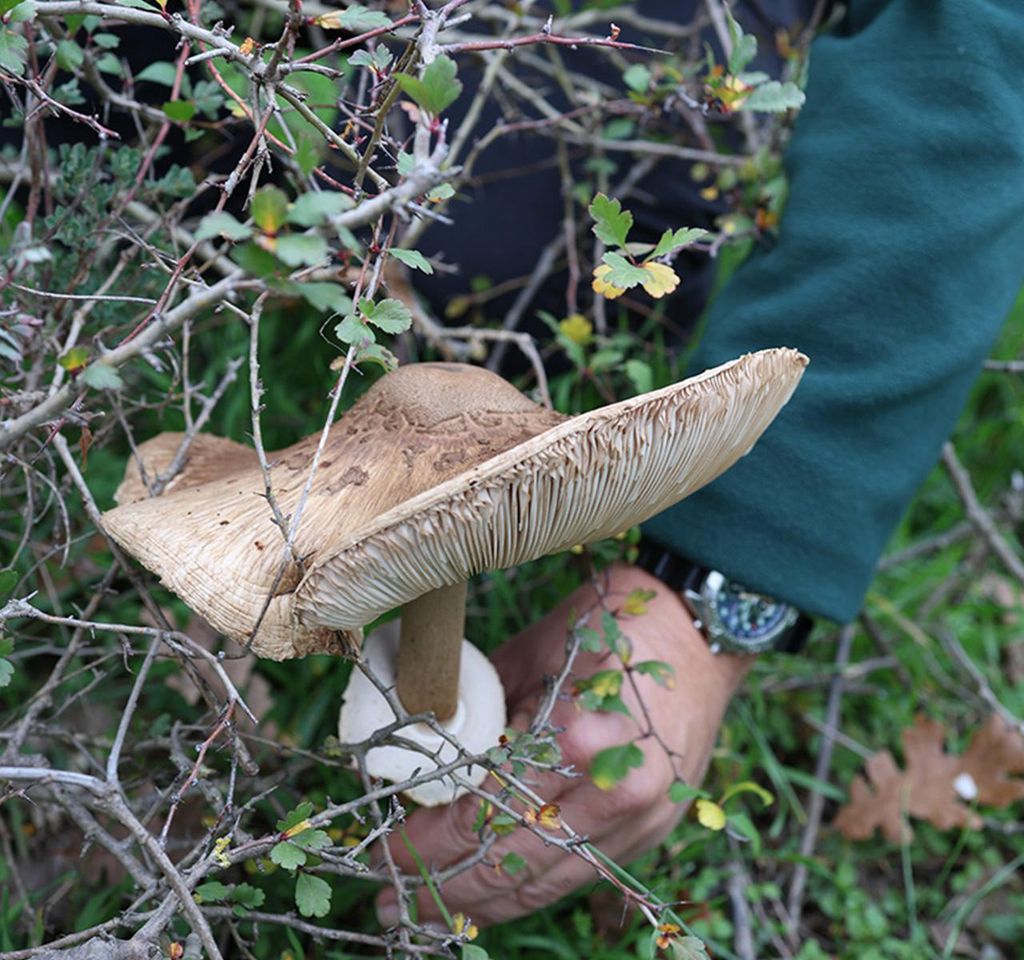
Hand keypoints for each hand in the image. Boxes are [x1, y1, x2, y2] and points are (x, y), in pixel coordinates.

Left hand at [376, 563, 752, 927]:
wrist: (703, 630)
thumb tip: (425, 747)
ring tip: (429, 910)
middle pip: (513, 866)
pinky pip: (579, 874)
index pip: (486, 816)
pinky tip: (490, 896)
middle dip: (445, 887)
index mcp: (581, 744)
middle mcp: (616, 797)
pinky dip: (530, 889)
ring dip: (484, 903)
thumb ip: (483, 708)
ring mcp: (641, 822)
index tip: (386, 850)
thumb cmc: (615, 623)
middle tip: (389, 898)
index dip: (430, 843)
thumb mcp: (534, 652)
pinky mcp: (651, 831)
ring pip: (548, 884)